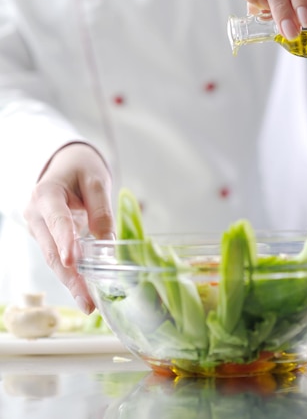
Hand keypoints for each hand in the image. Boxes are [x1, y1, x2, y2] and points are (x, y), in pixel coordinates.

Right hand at [24, 143, 113, 313]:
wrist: (67, 166)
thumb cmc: (81, 170)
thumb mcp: (96, 181)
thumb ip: (101, 210)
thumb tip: (107, 244)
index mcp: (46, 193)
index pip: (57, 219)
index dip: (65, 241)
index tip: (73, 262)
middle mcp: (36, 214)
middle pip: (52, 249)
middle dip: (70, 277)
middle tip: (88, 300)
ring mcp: (38, 228)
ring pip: (53, 259)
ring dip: (71, 282)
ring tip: (89, 303)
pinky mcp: (46, 238)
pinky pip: (58, 258)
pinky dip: (72, 275)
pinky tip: (85, 292)